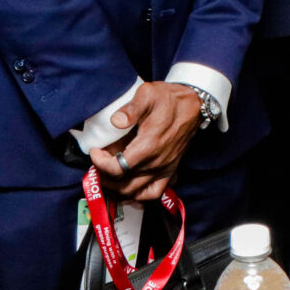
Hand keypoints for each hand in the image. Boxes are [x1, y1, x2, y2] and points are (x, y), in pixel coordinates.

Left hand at [91, 82, 203, 202]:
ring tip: (107, 175)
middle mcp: (156, 162)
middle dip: (104, 177)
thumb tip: (115, 121)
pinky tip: (128, 186)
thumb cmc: (169, 99)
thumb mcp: (148, 94)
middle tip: (97, 163)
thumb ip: (130, 109)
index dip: (100, 163)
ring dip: (117, 189)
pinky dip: (138, 195)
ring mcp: (164, 169)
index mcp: (148, 146)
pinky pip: (153, 194)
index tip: (95, 150)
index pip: (117, 169)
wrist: (193, 105)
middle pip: (123, 185)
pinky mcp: (169, 171)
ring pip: (135, 193)